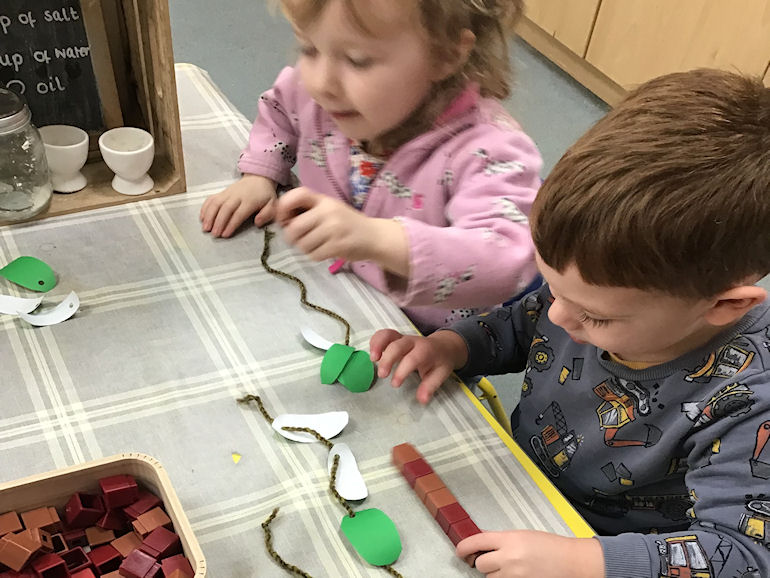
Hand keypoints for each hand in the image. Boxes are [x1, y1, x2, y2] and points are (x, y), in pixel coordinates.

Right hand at [200, 174, 276, 237]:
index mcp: (250, 200)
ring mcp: (228, 193)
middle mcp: (237, 196)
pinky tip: (202, 217)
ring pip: (215, 203)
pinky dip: (205, 207)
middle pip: (225, 209)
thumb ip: (266, 214)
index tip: (225, 234)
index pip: (238, 214)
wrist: (258, 178)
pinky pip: (211, 198)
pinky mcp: (222, 192)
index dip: (231, 224)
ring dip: (209, 216)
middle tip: (214, 234)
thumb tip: (257, 223)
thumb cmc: (264, 194)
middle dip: (218, 222)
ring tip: (205, 228)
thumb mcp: (272, 204)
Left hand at [276, 187, 408, 274]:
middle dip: (292, 237)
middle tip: (300, 239)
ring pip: (302, 244)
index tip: (283, 219)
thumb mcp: (330, 210)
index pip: (297, 195)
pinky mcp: (338, 246)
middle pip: (294, 227)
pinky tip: (325, 251)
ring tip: (316, 245)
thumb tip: (282, 221)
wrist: (374, 237)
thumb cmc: (347, 224)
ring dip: (305, 249)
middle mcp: (328, 212)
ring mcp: (333, 229)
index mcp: (323, 200)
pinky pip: (314, 255)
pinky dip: (315, 256)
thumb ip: (309, 211)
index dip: (283, 206)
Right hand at [369, 329, 467, 403]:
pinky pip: (383, 335)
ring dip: (377, 345)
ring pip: (387, 335)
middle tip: (382, 375)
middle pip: (397, 345)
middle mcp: (413, 341)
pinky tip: (372, 355)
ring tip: (372, 359)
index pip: (412, 359)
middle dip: (387, 359)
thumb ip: (430, 386)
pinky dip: (375, 342)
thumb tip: (422, 400)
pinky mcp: (396, 337)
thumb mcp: (440, 374)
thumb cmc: (439, 361)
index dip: (401, 371)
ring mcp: (403, 338)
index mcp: (425, 350)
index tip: (395, 384)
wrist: (443, 346)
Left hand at [457, 530, 603, 577]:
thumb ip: (502, 539)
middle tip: (491, 560)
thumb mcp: (522, 535)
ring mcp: (514, 575)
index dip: (463, 547)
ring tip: (509, 568)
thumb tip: (483, 543)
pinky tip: (514, 574)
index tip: (459, 551)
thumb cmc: (551, 547)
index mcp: (509, 539)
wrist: (571, 562)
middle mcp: (509, 557)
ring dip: (494, 574)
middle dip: (484, 563)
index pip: (476, 542)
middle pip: (480, 564)